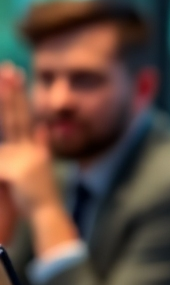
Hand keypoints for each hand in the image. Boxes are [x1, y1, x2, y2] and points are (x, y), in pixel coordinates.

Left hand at [0, 63, 72, 252]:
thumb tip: (44, 127)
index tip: (15, 74)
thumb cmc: (41, 197)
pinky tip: (4, 172)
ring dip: (5, 118)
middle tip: (8, 68)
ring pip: (6, 133)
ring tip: (6, 98)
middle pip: (17, 115)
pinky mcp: (16, 172)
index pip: (25, 116)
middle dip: (12, 91)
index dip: (19, 95)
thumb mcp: (41, 168)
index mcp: (35, 148)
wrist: (50, 216)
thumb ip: (41, 145)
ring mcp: (25, 159)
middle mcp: (32, 149)